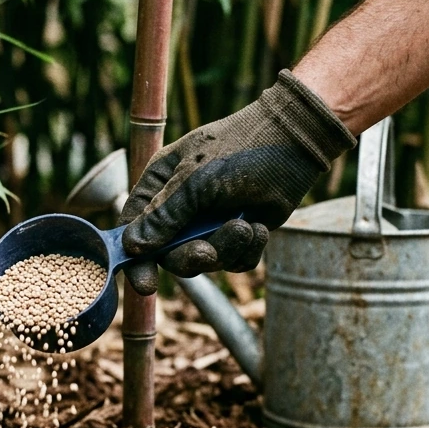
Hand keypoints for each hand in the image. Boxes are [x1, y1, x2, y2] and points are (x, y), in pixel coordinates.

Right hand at [119, 70, 355, 295]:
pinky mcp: (237, 234)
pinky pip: (233, 262)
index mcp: (159, 186)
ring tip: (246, 227)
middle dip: (190, 258)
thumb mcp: (196, 180)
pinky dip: (246, 251)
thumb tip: (132, 247)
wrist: (295, 144)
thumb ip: (165, 215)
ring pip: (204, 261)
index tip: (145, 283)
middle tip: (208, 254)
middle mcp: (180, 208)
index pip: (134, 228)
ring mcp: (209, 223)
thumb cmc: (240, 150)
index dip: (136, 258)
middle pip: (168, 255)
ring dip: (225, 250)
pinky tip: (260, 228)